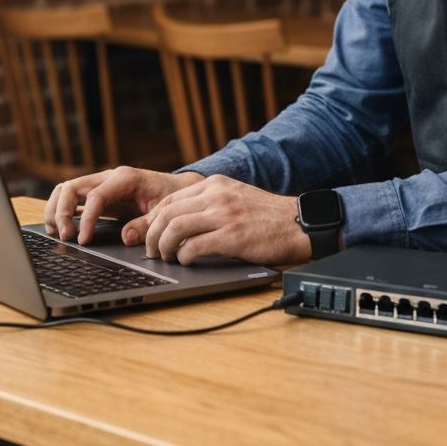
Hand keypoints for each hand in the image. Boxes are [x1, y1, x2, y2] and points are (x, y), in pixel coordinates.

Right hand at [44, 166, 203, 244]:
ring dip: (55, 211)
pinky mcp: (96, 193)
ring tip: (58, 234)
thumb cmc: (171, 198)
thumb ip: (146, 224)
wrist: (178, 189)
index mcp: (125, 179)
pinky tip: (61, 229)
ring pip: (65, 190)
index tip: (82, 240)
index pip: (95, 196)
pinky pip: (70, 197)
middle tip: (66, 238)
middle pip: (71, 187)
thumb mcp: (164, 211)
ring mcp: (100, 183)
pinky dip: (59, 211)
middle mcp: (109, 177)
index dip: (85, 219)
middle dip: (61, 213)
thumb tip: (125, 238)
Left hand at [126, 174, 311, 266]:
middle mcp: (217, 195)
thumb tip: (177, 220)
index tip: (149, 235)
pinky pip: (194, 247)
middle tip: (152, 251)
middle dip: (152, 235)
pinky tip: (187, 262)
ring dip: (163, 247)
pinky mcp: (232, 236)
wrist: (296, 223)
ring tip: (166, 258)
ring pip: (175, 228)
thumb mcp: (234, 197)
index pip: (170, 199)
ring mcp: (224, 214)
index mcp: (215, 184)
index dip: (153, 219)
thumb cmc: (266, 216)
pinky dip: (183, 257)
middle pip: (167, 212)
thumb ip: (209, 202)